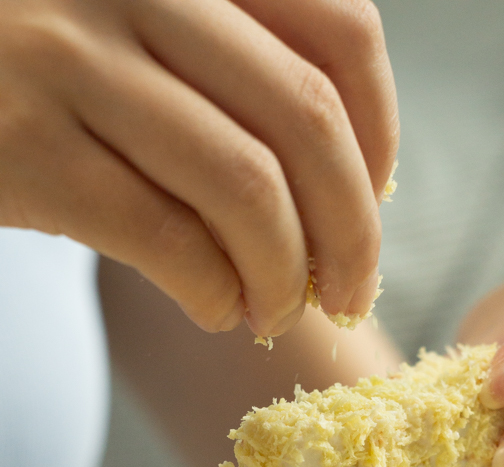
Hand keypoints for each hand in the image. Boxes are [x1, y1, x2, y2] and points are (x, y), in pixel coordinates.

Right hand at [0, 0, 397, 335]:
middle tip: (349, 295)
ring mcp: (73, 58)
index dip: (381, 131)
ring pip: (246, 186)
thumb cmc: (53, 68)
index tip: (375, 197)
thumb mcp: (148, 27)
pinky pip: (168, 237)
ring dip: (284, 278)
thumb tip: (354, 192)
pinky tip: (216, 308)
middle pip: (308, 120)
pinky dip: (215, 293)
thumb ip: (238, 68)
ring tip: (275, 313)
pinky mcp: (27, 144)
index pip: (341, 30)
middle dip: (352, 234)